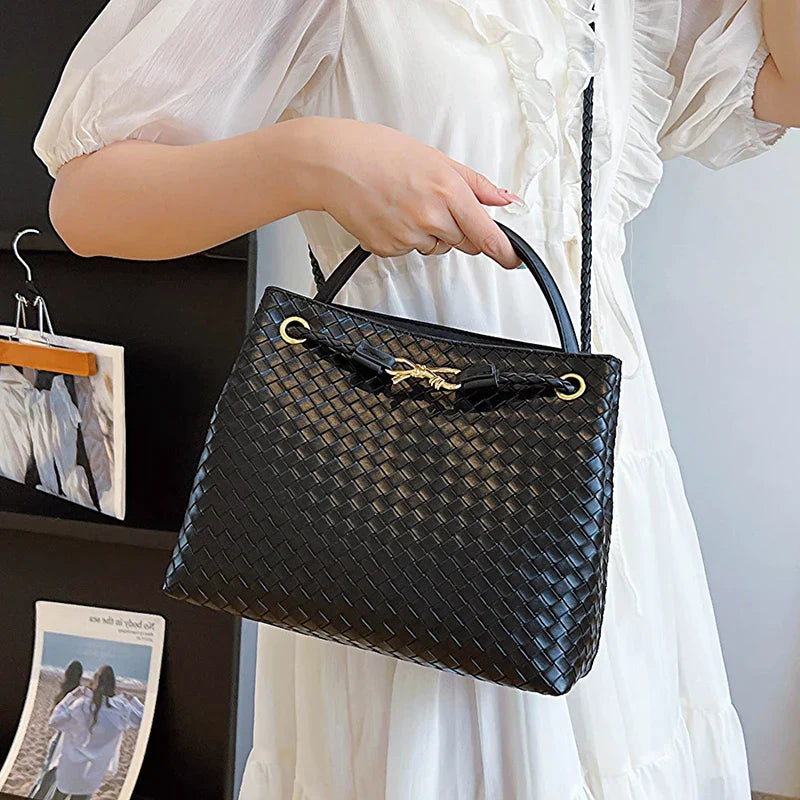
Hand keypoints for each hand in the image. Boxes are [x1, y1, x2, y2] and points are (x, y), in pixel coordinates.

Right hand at [296, 117, 522, 268]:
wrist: (332, 163)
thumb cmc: (378, 152)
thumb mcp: (435, 159)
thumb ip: (474, 184)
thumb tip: (504, 198)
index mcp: (447, 191)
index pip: (486, 233)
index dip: (503, 251)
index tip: (513, 259)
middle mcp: (430, 217)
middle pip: (463, 242)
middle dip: (458, 228)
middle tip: (433, 203)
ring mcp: (408, 236)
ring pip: (435, 247)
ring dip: (429, 233)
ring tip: (404, 203)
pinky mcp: (387, 248)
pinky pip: (408, 250)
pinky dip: (404, 237)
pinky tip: (389, 213)